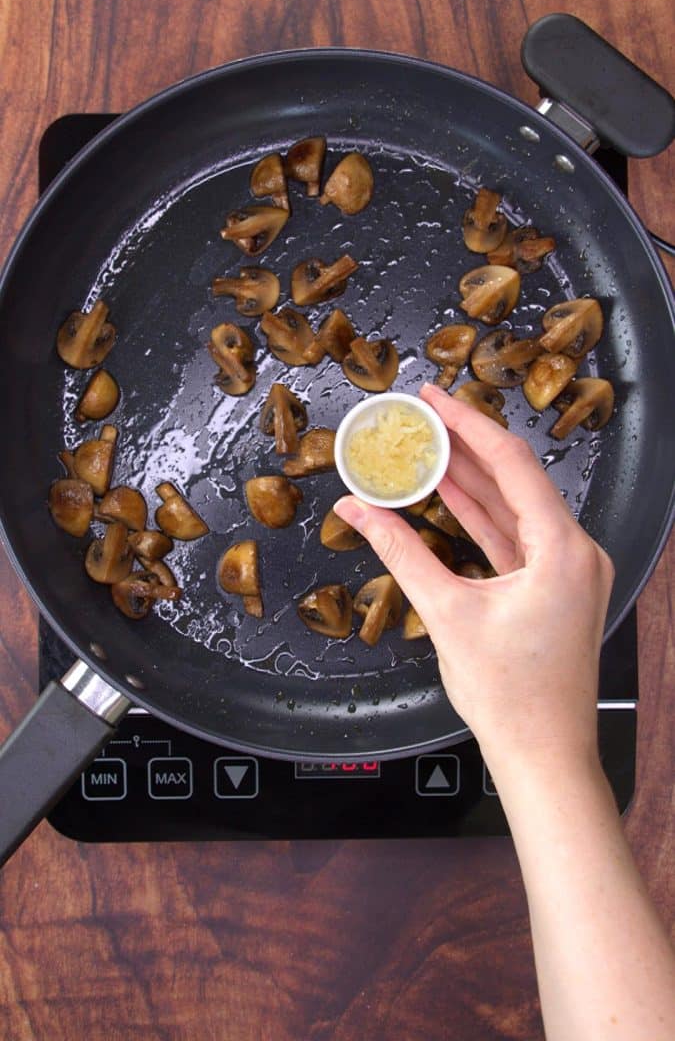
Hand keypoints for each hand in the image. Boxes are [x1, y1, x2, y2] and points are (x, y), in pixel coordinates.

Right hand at [334, 383, 614, 772]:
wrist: (543, 754)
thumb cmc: (511, 697)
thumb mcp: (447, 614)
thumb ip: (399, 552)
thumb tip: (357, 511)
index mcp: (563, 549)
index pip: (512, 464)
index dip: (468, 424)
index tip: (435, 398)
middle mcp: (576, 552)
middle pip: (515, 479)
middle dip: (467, 444)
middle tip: (425, 413)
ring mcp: (568, 571)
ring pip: (514, 507)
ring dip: (471, 479)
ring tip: (428, 444)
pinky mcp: (554, 587)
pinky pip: (514, 537)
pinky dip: (481, 516)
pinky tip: (448, 493)